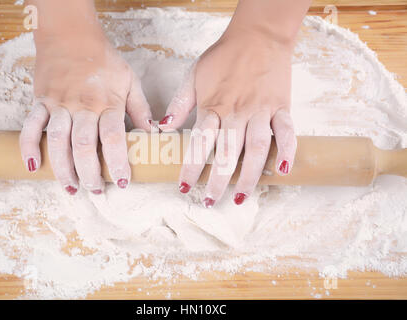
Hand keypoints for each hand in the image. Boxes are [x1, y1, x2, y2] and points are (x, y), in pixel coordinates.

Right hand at [20, 19, 151, 194]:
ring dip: (63, 169)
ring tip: (71, 188)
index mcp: (108, 102)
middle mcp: (83, 106)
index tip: (123, 182)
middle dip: (90, 173)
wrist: (71, 35)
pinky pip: (31, 126)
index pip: (114, 138)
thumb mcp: (130, 81)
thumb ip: (140, 109)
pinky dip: (29, 147)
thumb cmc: (104, 60)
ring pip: (58, 141)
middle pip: (85, 146)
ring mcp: (59, 104)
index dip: (118, 162)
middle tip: (96, 190)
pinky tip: (34, 166)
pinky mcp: (41, 101)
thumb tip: (153, 134)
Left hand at [159, 0, 307, 206]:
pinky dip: (288, 152)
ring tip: (241, 197)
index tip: (184, 187)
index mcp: (214, 106)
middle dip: (218, 180)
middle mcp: (237, 112)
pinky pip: (287, 132)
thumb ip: (180, 103)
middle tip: (210, 201)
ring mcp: (261, 111)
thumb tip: (164, 127)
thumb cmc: (223, 57)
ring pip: (257, 148)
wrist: (257, 35)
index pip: (200, 142)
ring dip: (249, 176)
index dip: (191, 166)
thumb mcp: (194, 75)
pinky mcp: (281, 107)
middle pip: (227, 153)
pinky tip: (282, 172)